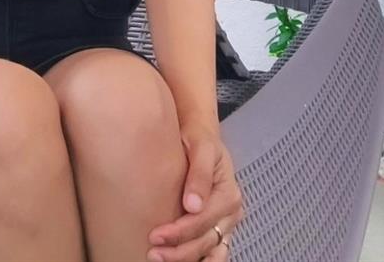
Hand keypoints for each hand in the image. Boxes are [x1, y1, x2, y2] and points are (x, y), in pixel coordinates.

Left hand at [146, 121, 244, 261]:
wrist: (199, 135)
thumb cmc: (198, 139)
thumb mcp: (201, 147)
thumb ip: (199, 174)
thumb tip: (193, 205)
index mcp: (228, 194)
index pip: (203, 221)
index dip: (180, 232)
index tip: (155, 236)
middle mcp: (230, 213)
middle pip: (206, 241)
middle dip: (179, 251)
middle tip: (153, 253)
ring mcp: (226, 223)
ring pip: (212, 253)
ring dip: (188, 260)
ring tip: (160, 260)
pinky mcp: (218, 227)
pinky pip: (213, 252)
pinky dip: (200, 260)